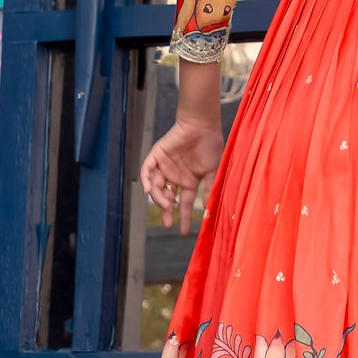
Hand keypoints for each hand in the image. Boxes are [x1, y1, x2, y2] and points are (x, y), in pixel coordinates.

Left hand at [141, 115, 222, 233]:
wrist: (202, 125)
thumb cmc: (210, 146)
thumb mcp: (212, 172)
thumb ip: (208, 190)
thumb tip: (208, 210)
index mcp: (189, 180)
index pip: (183, 203)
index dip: (183, 217)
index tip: (182, 231)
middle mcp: (175, 176)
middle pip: (166, 198)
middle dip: (166, 211)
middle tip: (167, 222)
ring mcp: (165, 166)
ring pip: (155, 186)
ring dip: (158, 197)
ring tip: (166, 202)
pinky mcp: (157, 155)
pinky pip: (147, 169)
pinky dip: (144, 180)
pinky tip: (147, 189)